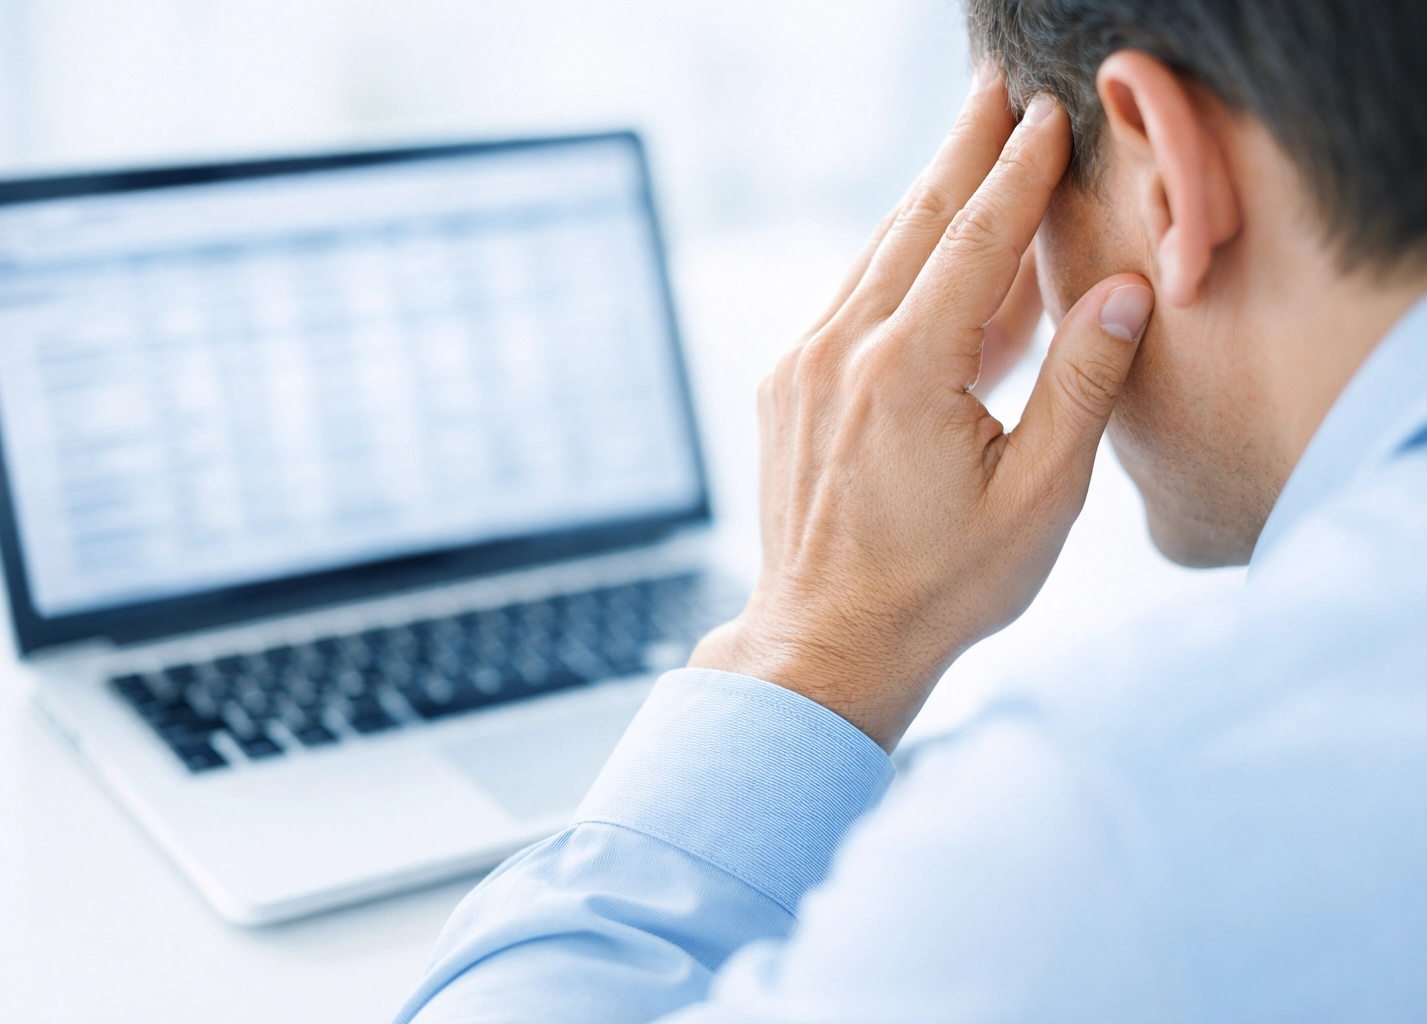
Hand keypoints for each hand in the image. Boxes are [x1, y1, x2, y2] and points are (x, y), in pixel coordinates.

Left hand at [689, 76, 1155, 750]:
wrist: (826, 641)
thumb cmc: (940, 587)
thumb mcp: (1037, 500)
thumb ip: (1079, 387)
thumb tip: (1119, 292)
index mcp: (907, 372)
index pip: (976, 241)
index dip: (1018, 173)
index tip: (1048, 116)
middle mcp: (841, 351)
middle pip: (914, 223)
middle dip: (962, 152)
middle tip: (995, 89)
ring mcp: (803, 366)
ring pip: (874, 257)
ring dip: (924, 200)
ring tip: (966, 147)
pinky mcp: (785, 386)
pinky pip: (848, 301)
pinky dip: (893, 266)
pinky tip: (926, 252)